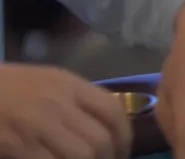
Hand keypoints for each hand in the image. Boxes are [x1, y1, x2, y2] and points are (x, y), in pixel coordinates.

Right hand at [0, 63, 131, 157]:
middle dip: (109, 158)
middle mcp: (58, 103)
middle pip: (100, 139)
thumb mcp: (47, 82)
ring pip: (82, 155)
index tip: (123, 152)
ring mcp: (37, 125)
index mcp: (68, 84)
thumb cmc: (7, 86)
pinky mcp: (19, 145)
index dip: (124, 137)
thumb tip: (105, 126)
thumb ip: (75, 100)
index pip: (113, 111)